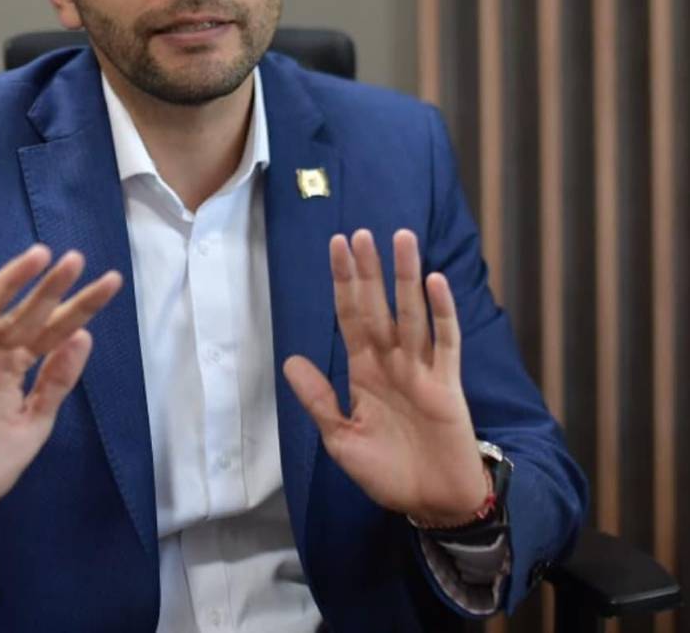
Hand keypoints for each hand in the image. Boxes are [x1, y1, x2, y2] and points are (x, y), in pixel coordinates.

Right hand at [0, 244, 120, 538]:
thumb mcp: (33, 424)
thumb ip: (56, 383)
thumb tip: (83, 337)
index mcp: (16, 367)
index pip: (54, 330)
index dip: (81, 306)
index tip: (111, 281)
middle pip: (28, 314)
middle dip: (52, 287)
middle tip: (76, 258)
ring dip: (14, 282)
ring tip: (39, 256)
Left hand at [283, 229, 485, 525]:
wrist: (431, 504)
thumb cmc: (387, 472)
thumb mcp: (341, 439)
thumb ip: (318, 400)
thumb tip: (289, 360)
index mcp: (363, 370)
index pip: (350, 315)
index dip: (343, 282)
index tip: (336, 245)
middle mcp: (391, 361)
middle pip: (378, 305)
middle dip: (369, 270)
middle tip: (361, 232)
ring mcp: (421, 369)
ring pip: (412, 313)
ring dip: (406, 277)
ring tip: (402, 239)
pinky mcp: (447, 384)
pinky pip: (446, 341)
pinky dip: (442, 312)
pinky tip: (436, 283)